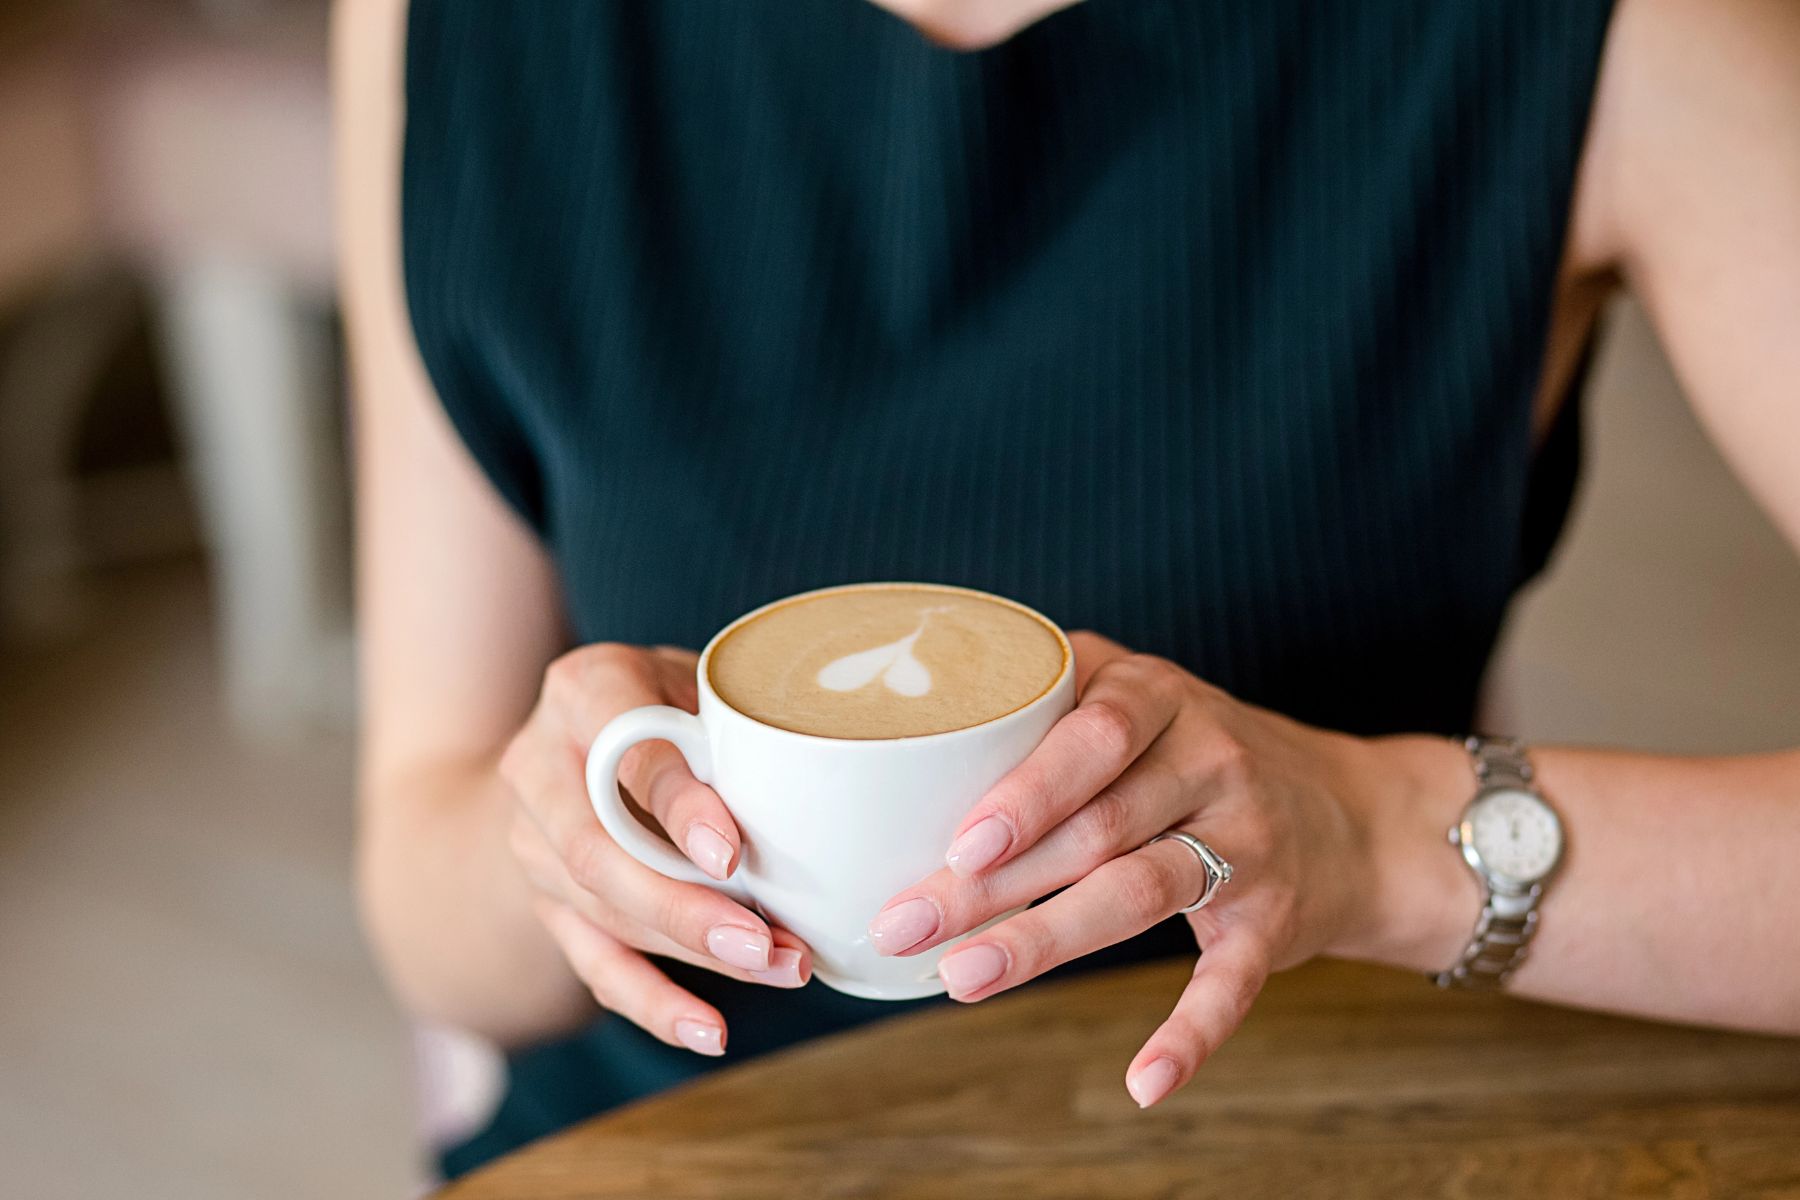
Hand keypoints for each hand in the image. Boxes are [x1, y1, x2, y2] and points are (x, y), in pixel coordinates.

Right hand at [502, 643, 812, 1055]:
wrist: (576, 735)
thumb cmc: (669, 698)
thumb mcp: (699, 682)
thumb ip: (737, 722)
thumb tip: (832, 779)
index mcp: (584, 690)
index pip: (622, 752)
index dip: (676, 806)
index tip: (731, 854)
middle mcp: (540, 768)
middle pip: (598, 854)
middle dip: (685, 910)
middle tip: (765, 944)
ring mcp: (535, 844)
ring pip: (604, 914)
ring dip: (694, 955)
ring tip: (780, 969)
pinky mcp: (548, 904)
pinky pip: (596, 964)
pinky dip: (655, 1004)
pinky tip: (709, 1032)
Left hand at [869, 631, 1395, 1106]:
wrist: (1351, 815)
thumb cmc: (1195, 752)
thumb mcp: (1137, 694)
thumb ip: (1043, 702)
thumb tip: (902, 748)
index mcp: (1162, 699)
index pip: (1094, 736)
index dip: (1028, 790)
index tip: (958, 842)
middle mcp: (1212, 762)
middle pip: (1096, 826)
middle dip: (994, 881)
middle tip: (907, 923)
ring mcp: (1247, 845)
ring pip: (1141, 892)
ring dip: (1048, 940)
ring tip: (963, 976)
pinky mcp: (1272, 923)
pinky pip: (1228, 984)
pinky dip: (1189, 1034)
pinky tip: (1143, 1082)